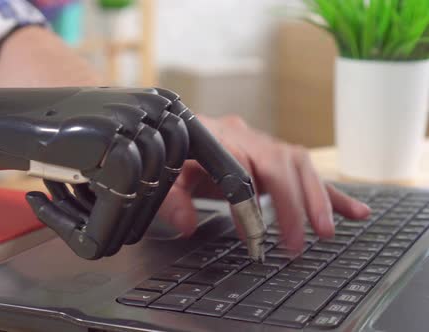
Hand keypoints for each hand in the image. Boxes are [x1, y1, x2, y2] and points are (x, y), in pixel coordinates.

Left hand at [157, 114, 370, 251]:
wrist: (182, 133)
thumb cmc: (176, 152)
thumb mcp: (164, 174)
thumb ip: (171, 197)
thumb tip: (186, 223)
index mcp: (218, 138)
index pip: (241, 168)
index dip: (249, 202)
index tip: (251, 235)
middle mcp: (246, 138)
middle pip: (281, 164)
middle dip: (295, 202)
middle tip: (301, 239)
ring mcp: (264, 146)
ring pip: (300, 166)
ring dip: (318, 198)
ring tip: (329, 229)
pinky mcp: (275, 158)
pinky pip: (307, 174)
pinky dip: (330, 193)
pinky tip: (354, 211)